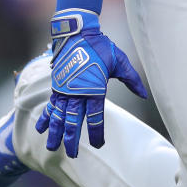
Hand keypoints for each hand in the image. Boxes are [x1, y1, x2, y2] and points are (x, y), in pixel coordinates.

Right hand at [34, 9, 146, 156]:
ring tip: (52, 147)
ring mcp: (65, 90)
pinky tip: (41, 128)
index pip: (96, 117)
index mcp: (94, 89)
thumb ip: (131, 79)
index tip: (98, 144)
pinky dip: (46, 117)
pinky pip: (50, 105)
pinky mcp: (57, 86)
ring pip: (59, 116)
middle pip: (73, 121)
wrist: (78, 32)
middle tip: (72, 154)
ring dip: (56, 132)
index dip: (97, 132)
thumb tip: (144, 94)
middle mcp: (77, 93)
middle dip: (72, 139)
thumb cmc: (100, 46)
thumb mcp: (119, 61)